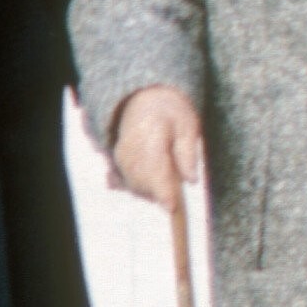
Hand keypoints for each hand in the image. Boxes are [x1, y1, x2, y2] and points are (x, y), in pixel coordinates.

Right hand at [109, 85, 204, 209]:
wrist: (144, 99)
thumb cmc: (171, 112)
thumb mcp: (188, 125)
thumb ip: (188, 152)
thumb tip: (191, 180)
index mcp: (150, 132)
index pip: (155, 167)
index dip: (163, 190)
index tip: (171, 207)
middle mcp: (129, 147)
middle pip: (143, 182)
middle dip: (161, 193)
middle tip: (177, 193)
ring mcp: (119, 155)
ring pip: (134, 185)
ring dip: (152, 191)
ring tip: (166, 178)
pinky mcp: (115, 162)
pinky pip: (125, 183)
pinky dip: (140, 188)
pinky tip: (150, 181)